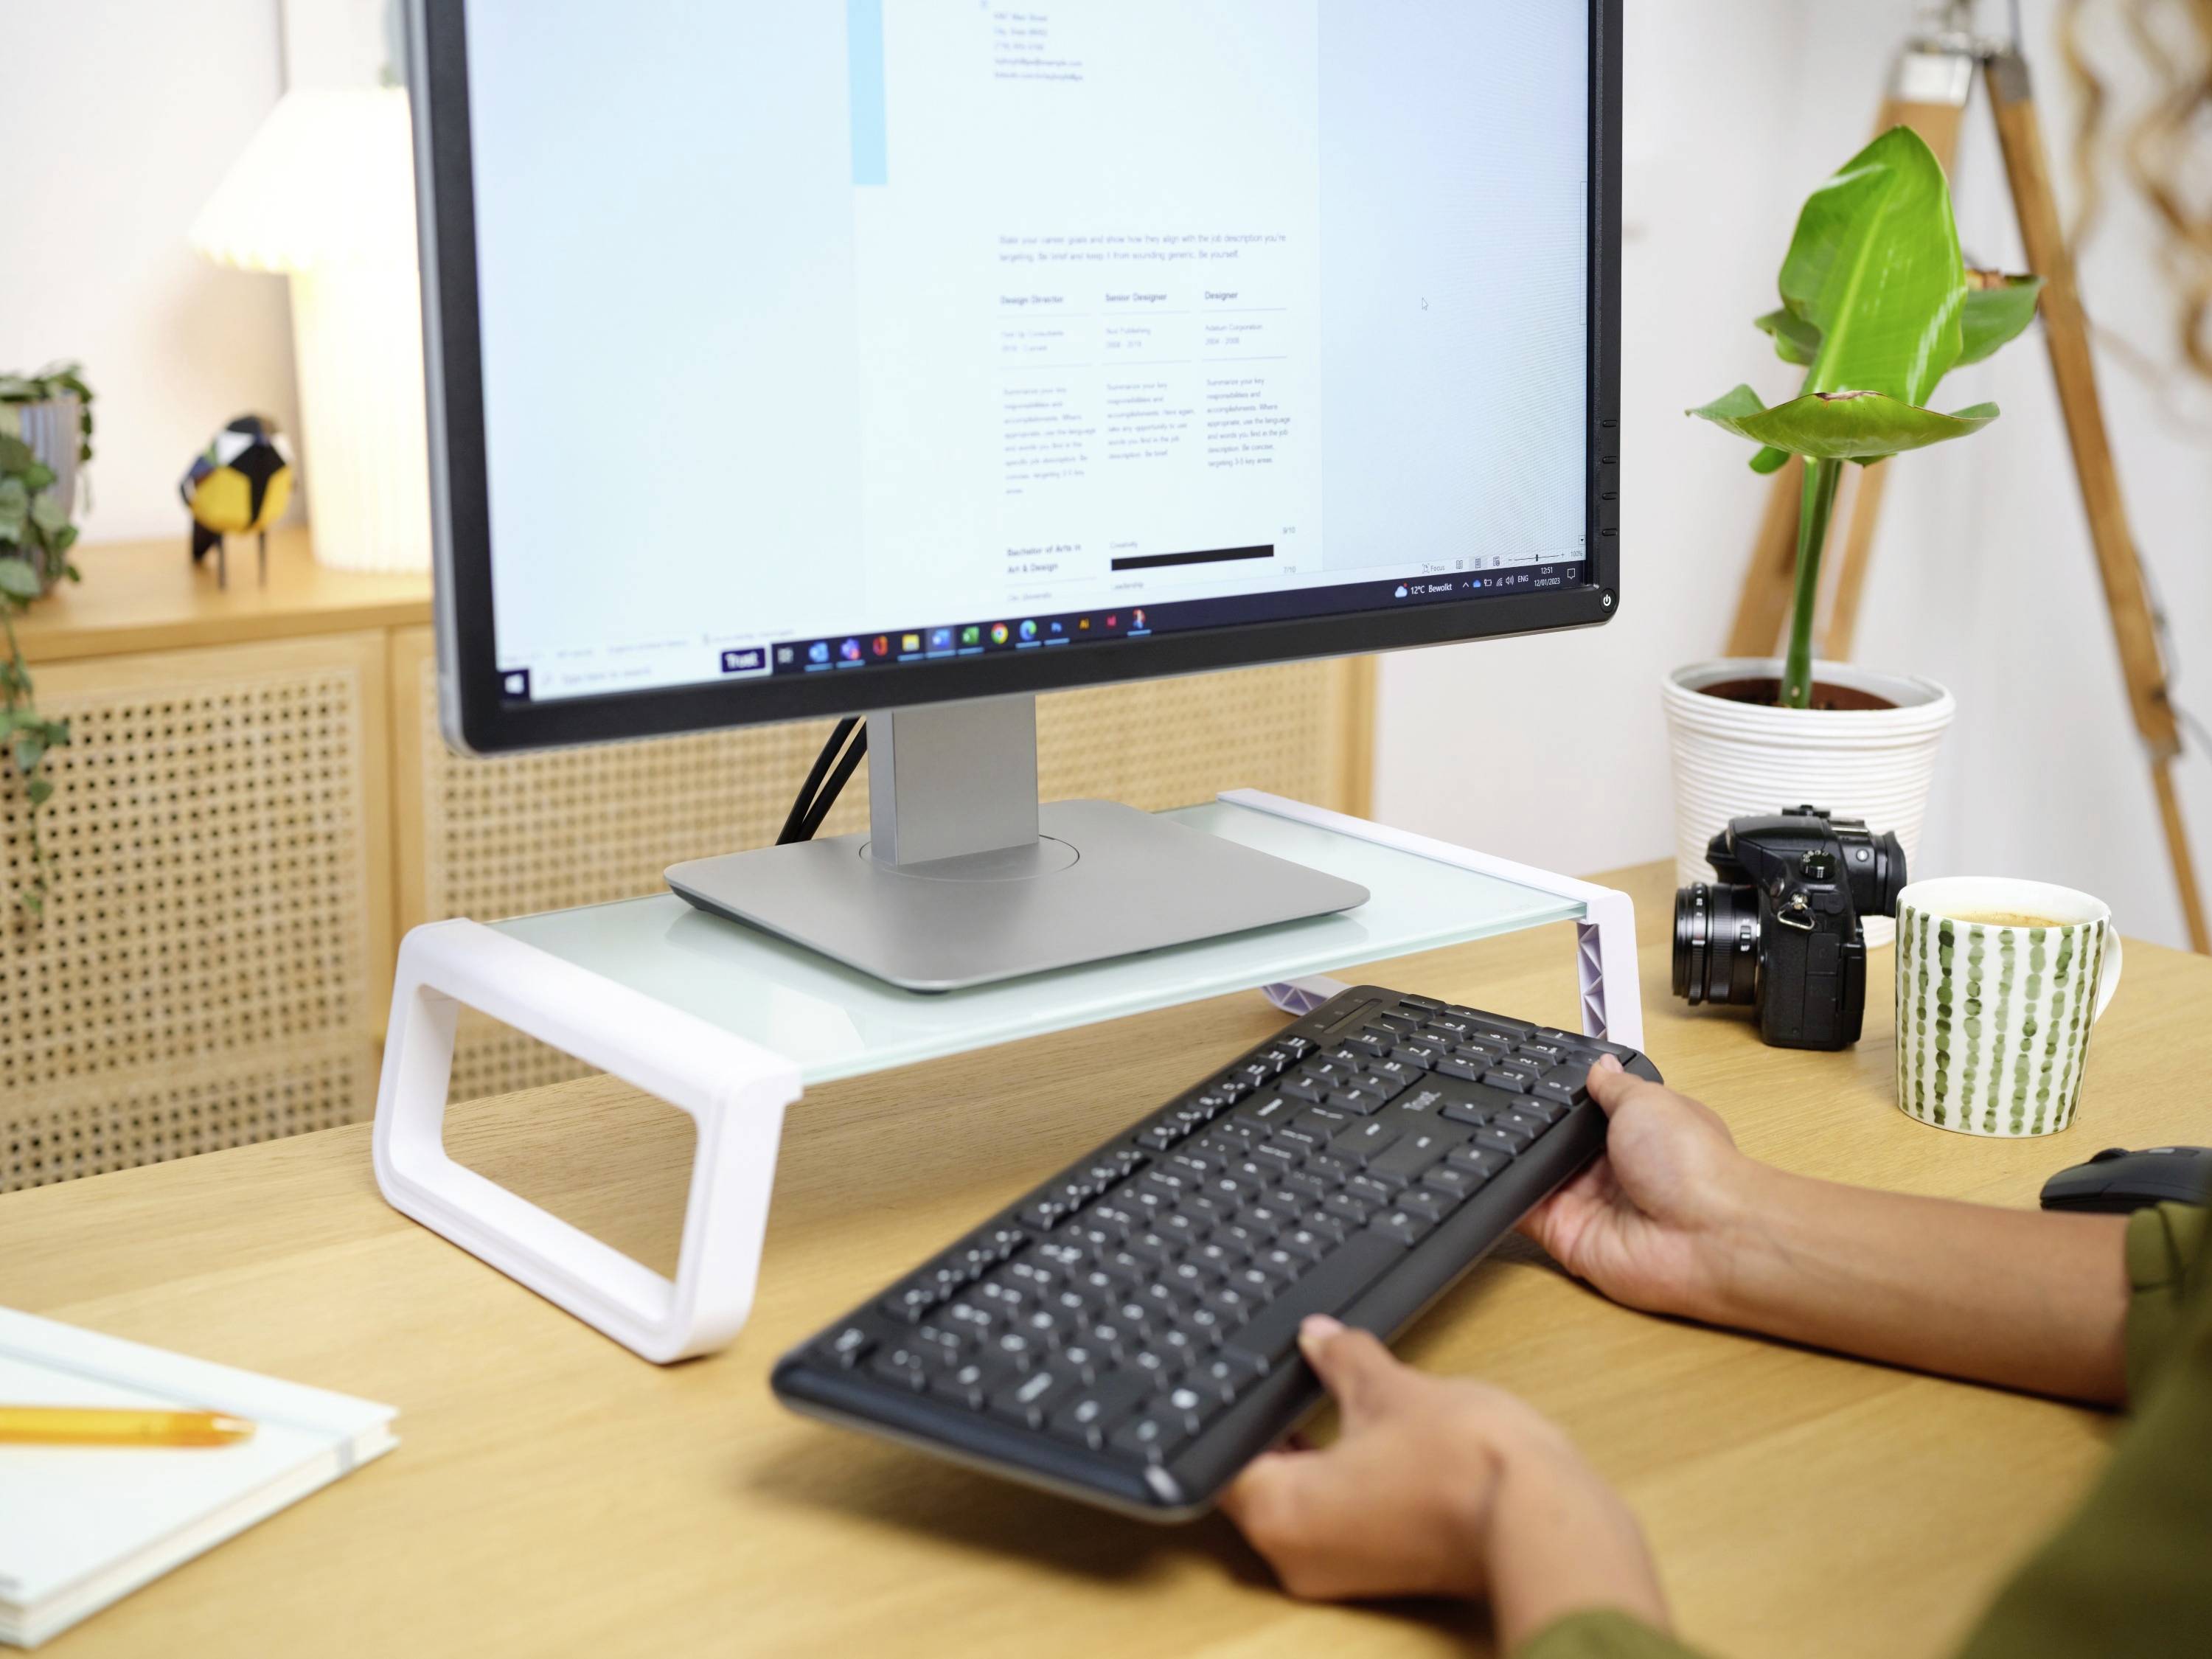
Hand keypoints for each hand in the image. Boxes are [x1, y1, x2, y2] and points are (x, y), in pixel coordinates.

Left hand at [1220, 1316, 1667, 1647]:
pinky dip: (1338, 1477)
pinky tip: (1359, 1432)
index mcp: (1281, 1516)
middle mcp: (1298, 1558)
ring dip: (1306, 1451)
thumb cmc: (1464, 1462)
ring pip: (1296, 1504)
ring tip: (1323, 1394)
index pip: (1221, 1459)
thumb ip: (1340, 1357)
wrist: (1542, 1514)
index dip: (1232, 1407)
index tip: (1240, 1373)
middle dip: (1270, 1427)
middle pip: (1254, 1483)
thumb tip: (1316, 1336)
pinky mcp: (1381, 1571)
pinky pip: (1335, 1520)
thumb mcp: (1387, 1386)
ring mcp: (1340, 1573)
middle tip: (1281, 1371)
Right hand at [1516, 1056, 1757, 1322]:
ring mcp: (1587, 1203)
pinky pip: (1524, 1210)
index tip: (1530, 1078)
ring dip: (1519, 1157)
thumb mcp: (1648, 1099)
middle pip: (1555, 1142)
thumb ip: (1613, 1085)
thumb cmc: (1693, 1164)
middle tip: (1506, 1102)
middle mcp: (1611, 1169)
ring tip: (1498, 1132)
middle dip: (1534, 1126)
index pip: (1586, 1113)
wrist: (1702, 1234)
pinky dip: (1508, 1194)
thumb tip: (1599, 1065)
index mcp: (1636, 1133)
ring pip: (1534, 1173)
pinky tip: (1495, 1170)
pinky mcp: (1564, 1235)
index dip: (1562, 1099)